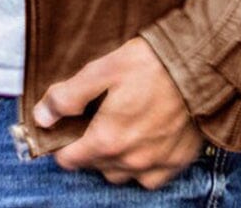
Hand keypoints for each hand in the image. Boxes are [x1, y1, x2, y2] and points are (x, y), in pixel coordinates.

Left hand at [32, 35, 204, 189]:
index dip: (63, 141)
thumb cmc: (150, 63)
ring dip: (114, 157)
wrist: (199, 65)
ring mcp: (155, 165)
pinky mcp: (176, 162)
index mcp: (107, 140)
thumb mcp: (102, 69)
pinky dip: (142, 165)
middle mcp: (129, 161)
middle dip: (89, 144)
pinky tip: (143, 142)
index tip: (69, 123)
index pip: (68, 159)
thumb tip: (41, 117)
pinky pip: (150, 178)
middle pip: (94, 165)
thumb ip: (68, 95)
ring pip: (120, 174)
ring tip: (119, 127)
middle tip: (97, 116)